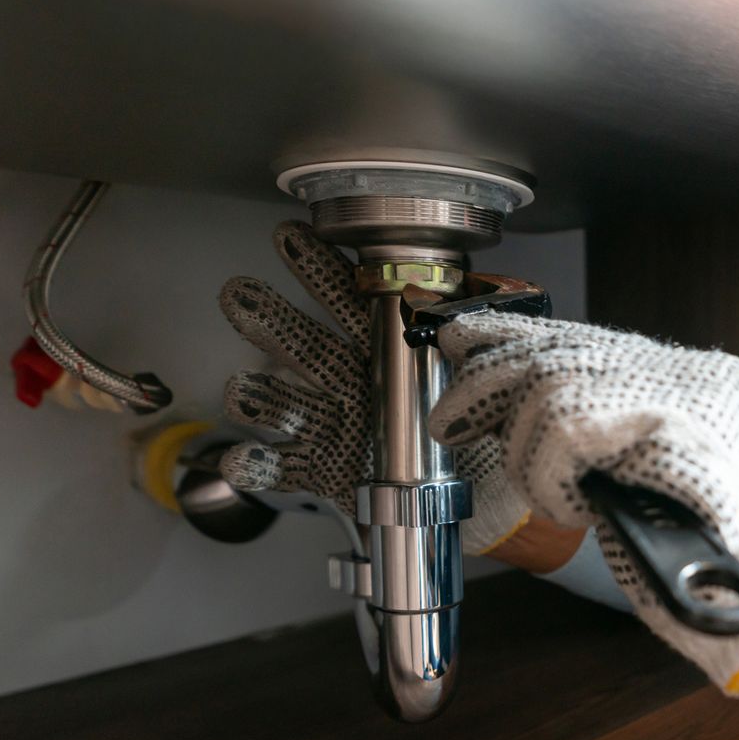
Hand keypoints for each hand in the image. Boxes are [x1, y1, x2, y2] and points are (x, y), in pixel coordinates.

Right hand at [216, 221, 530, 555]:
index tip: (291, 238)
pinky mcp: (324, 472)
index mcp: (393, 352)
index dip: (320, 270)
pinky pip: (285, 468)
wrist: (480, 501)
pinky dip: (260, 466)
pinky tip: (244, 460)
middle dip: (271, 320)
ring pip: (287, 404)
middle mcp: (355, 383)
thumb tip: (468, 307)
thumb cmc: (487, 434)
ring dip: (259, 394)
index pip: (352, 302)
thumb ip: (488, 337)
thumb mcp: (499, 376)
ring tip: (240, 390)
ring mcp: (335, 427)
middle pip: (306, 346)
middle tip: (239, 295)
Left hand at [429, 313, 738, 694]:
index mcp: (699, 381)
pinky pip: (566, 429)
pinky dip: (552, 474)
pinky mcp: (671, 427)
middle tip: (453, 417)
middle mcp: (699, 375)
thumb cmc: (708, 563)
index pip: (588, 337)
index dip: (515, 340)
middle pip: (563, 349)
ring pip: (555, 389)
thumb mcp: (650, 481)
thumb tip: (516, 402)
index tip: (464, 341)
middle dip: (492, 383)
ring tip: (560, 500)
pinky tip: (575, 505)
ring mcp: (691, 396)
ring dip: (532, 457)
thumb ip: (609, 434)